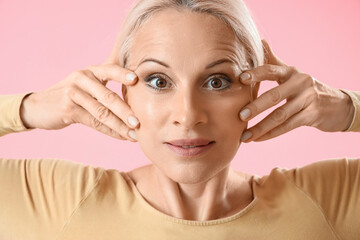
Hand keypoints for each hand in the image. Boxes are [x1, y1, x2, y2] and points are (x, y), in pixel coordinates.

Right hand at [20, 64, 139, 140]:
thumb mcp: (86, 86)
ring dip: (120, 126)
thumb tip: (134, 100)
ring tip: (134, 135)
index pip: (110, 69)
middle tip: (140, 123)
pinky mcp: (68, 109)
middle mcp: (82, 78)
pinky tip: (121, 136)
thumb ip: (105, 88)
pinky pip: (94, 122)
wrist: (38, 106)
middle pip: (108, 96)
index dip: (123, 74)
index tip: (137, 79)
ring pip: (102, 112)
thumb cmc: (70, 96)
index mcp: (90, 71)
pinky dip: (110, 131)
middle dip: (126, 111)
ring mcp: (73, 93)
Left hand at [239, 39, 354, 141]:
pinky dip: (271, 134)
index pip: (271, 70)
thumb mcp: (291, 73)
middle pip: (274, 96)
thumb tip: (260, 41)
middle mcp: (300, 83)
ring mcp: (307, 100)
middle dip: (256, 107)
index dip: (256, 73)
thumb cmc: (305, 87)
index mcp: (291, 72)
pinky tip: (258, 139)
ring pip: (280, 115)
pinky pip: (287, 127)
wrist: (336, 104)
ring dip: (261, 127)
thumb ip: (274, 61)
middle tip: (240, 116)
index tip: (241, 79)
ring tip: (245, 135)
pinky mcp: (311, 116)